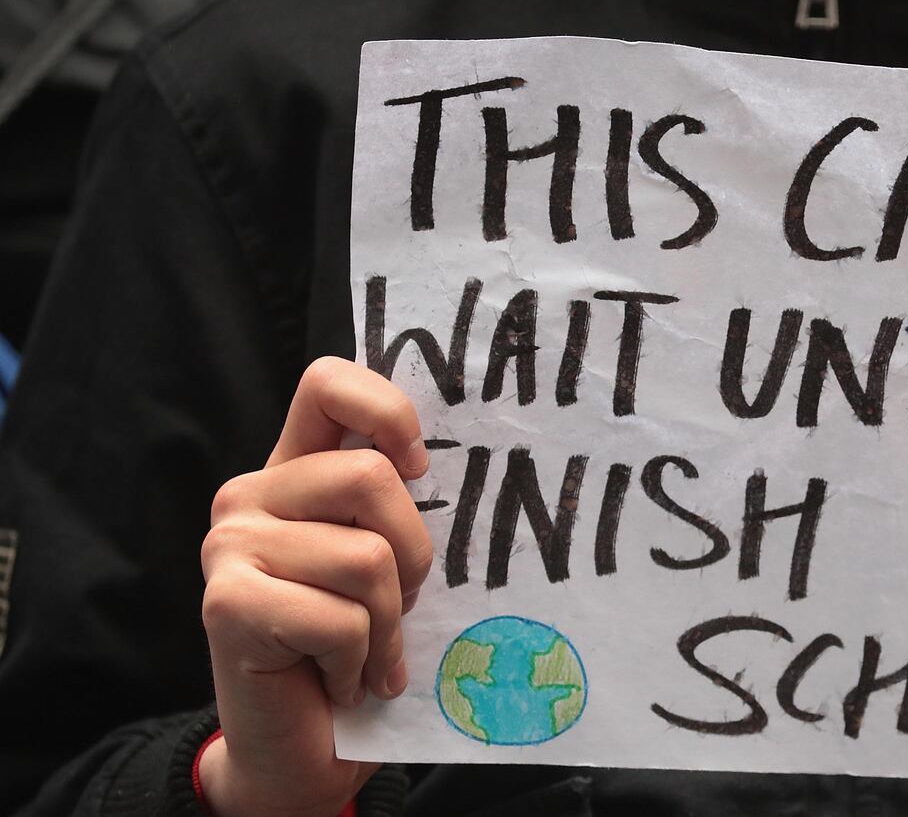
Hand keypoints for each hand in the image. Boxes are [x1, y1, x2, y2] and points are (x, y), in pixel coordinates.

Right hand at [198, 357, 433, 815]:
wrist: (298, 751)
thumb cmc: (353, 651)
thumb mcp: (386, 565)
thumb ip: (394, 507)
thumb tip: (452, 462)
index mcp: (291, 473)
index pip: (328, 384)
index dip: (387, 411)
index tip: (419, 467)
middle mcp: (249, 496)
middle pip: (372, 478)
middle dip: (413, 556)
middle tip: (398, 607)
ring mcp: (229, 547)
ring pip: (366, 557)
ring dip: (388, 624)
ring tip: (367, 655)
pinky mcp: (226, 604)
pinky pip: (341, 618)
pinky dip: (358, 661)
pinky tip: (337, 681)